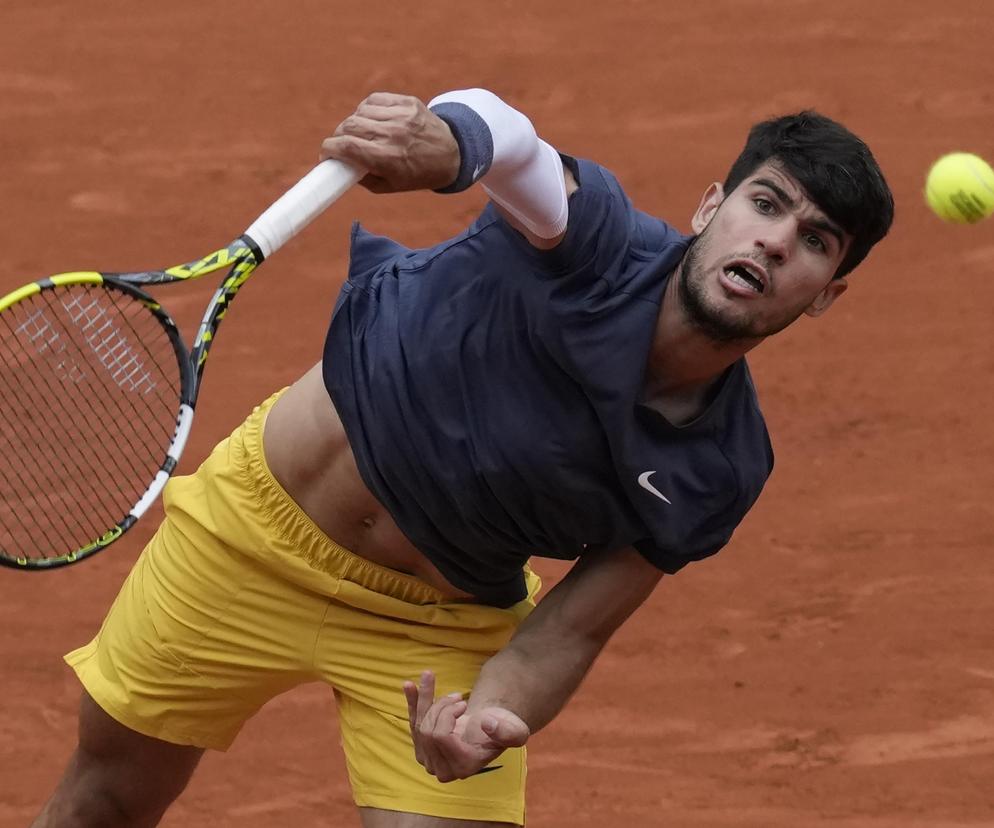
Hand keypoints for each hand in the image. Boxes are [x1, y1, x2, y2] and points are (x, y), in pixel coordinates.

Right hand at [319, 93, 459, 192]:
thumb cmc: (417, 174)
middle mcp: (394, 135)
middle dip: (338, 136)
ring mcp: (401, 116)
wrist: (452, 155)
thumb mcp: (389, 187)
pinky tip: (371, 119)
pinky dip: (366, 109)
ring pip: (360, 112)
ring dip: (353, 122)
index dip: (329, 149)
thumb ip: (362, 178)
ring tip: (359, 133)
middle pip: (349, 126)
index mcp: (388, 159)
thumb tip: (339, 165)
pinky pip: (374, 100)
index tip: (326, 154)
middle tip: (340, 144)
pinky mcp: (407, 102)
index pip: (347, 146)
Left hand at [403, 670, 529, 781]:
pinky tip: (408, 685)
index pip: (440, 737)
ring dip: (424, 697)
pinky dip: (412, 702)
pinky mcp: (423, 749)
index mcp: (463, 766)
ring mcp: (430, 761)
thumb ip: (508, 731)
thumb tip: (486, 723)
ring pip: (418, 725)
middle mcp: (443, 769)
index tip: (463, 703)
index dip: (447, 714)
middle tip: (458, 696)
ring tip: (429, 675)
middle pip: (427, 730)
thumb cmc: (504, 729)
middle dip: (440, 706)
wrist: (492, 730)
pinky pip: (413, 723)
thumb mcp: (515, 730)